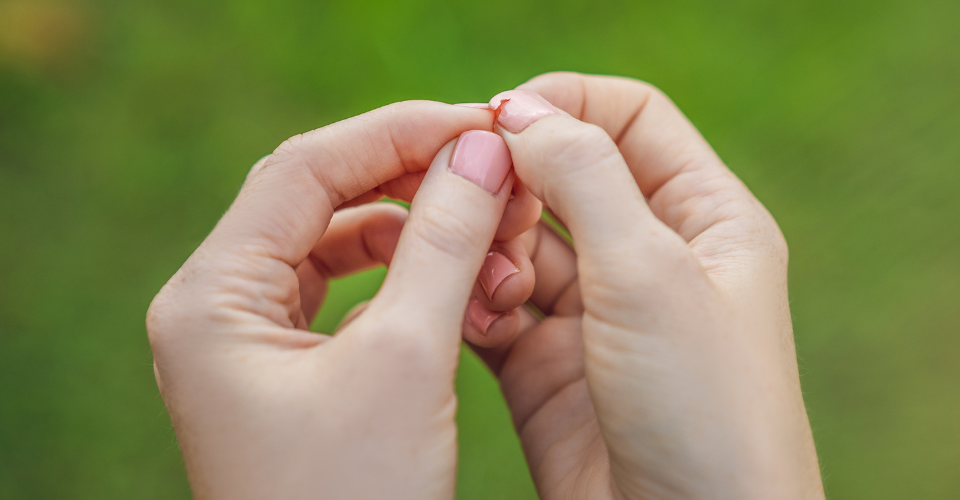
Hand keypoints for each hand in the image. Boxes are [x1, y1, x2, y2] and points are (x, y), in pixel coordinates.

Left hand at [145, 102, 539, 498]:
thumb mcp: (404, 363)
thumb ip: (441, 244)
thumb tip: (478, 152)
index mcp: (211, 299)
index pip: (305, 170)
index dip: (397, 135)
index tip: (479, 124)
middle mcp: (216, 311)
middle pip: (319, 200)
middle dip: (412, 182)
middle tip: (492, 176)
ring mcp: (249, 343)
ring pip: (338, 247)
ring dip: (416, 234)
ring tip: (487, 243)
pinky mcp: (288, 372)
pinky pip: (347, 296)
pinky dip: (405, 281)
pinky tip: (456, 289)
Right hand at [467, 73, 824, 498]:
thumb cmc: (703, 411)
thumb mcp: (651, 273)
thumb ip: (586, 178)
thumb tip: (521, 112)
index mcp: (706, 220)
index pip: (631, 120)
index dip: (566, 105)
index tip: (499, 118)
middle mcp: (652, 260)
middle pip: (567, 178)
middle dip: (516, 180)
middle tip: (471, 193)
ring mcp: (597, 315)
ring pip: (522, 244)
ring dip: (492, 248)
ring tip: (487, 279)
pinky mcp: (549, 366)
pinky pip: (496, 307)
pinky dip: (476, 302)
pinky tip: (476, 317)